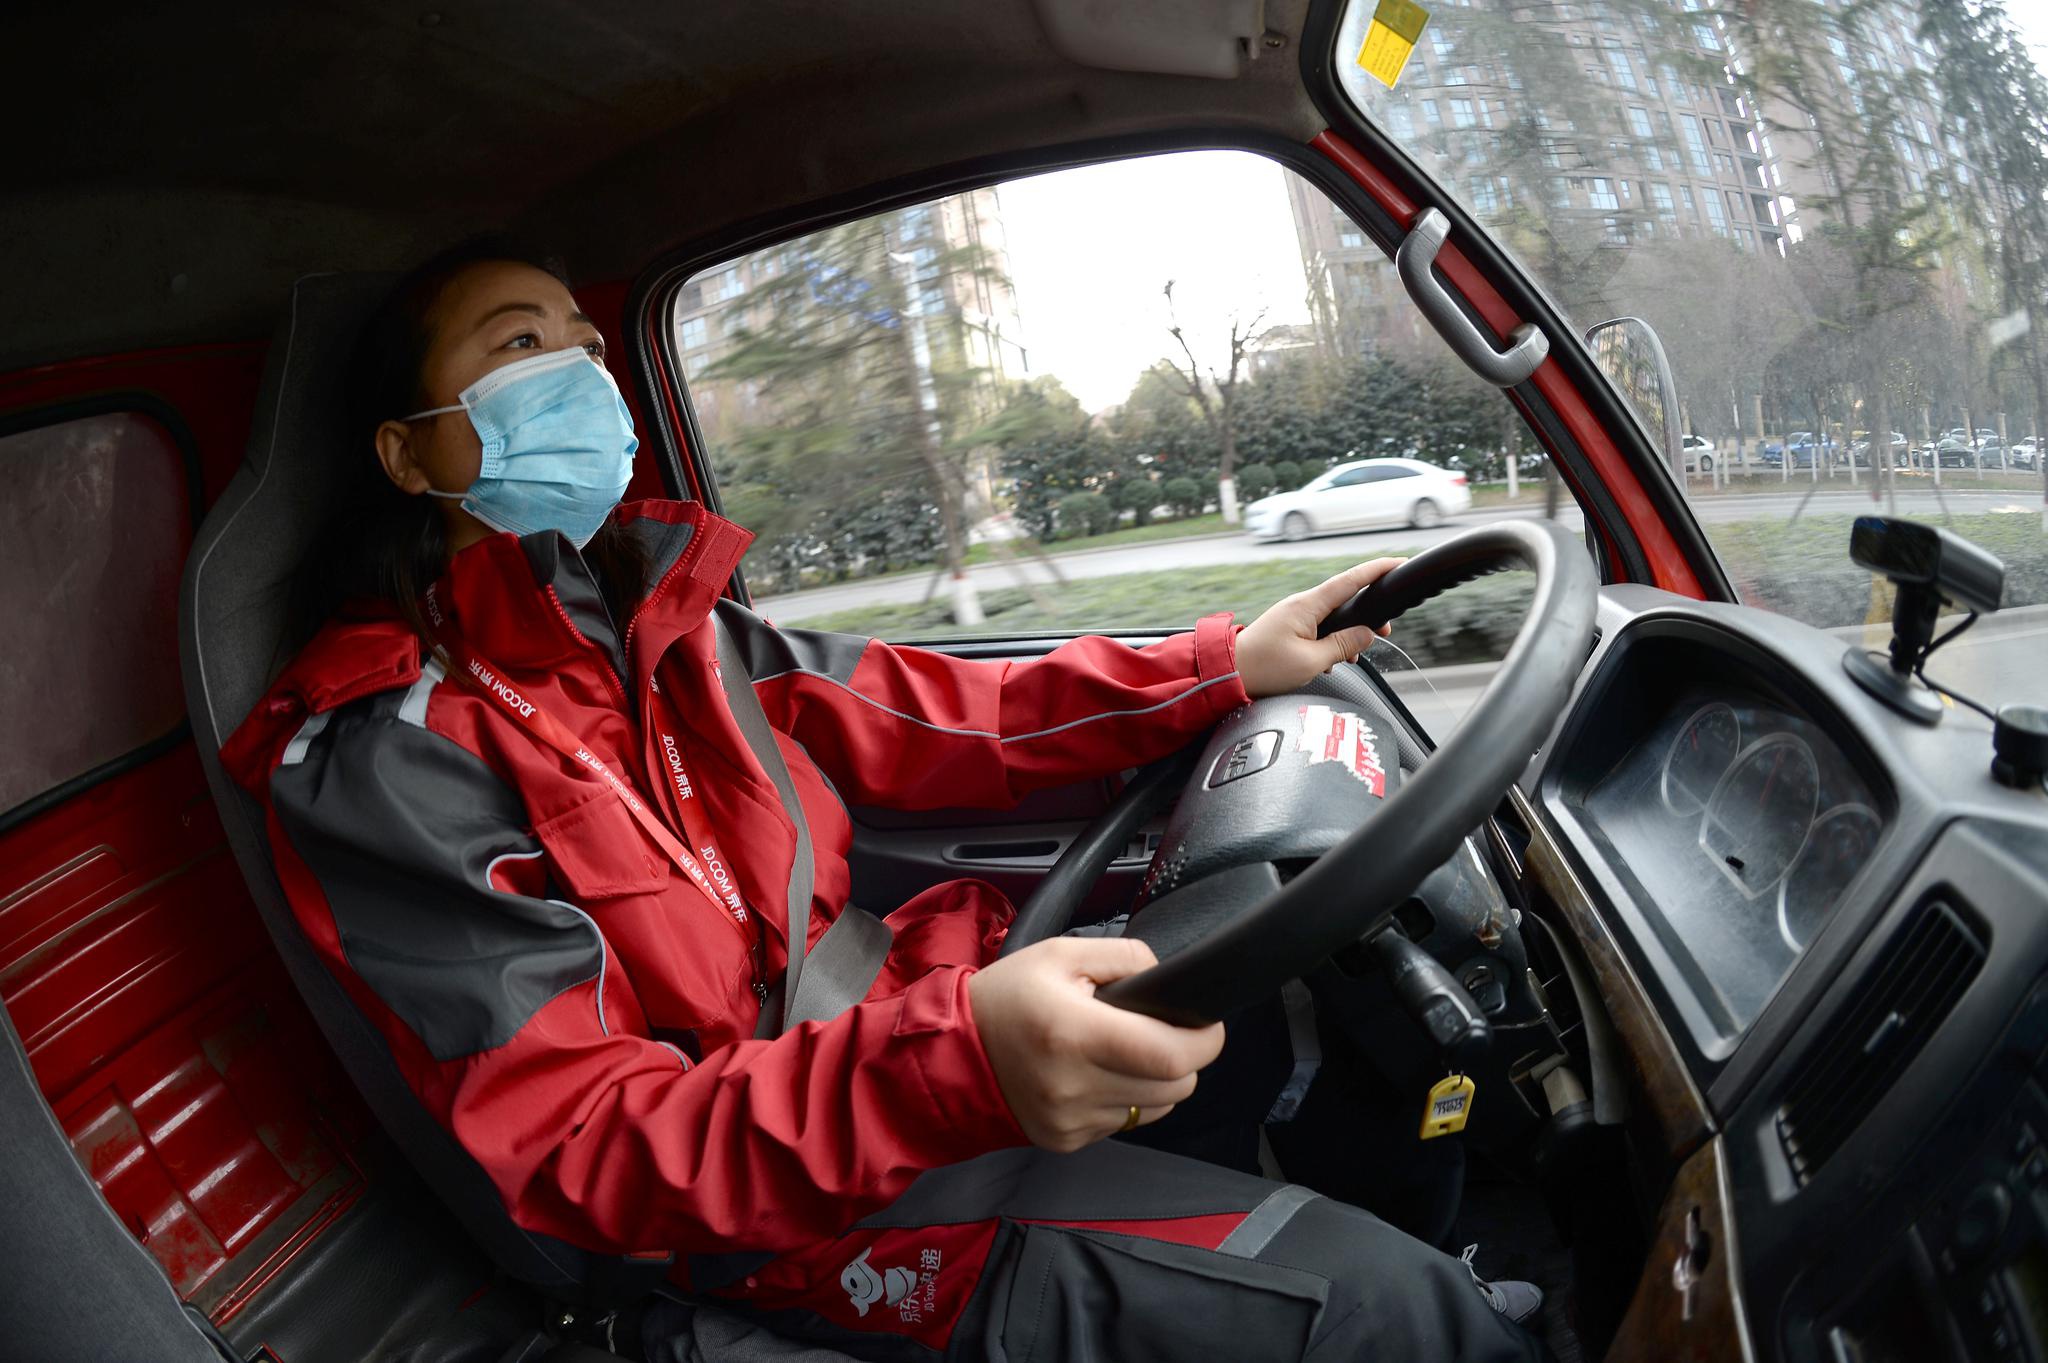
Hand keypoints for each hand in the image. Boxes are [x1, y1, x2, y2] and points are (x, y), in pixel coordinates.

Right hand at [968, 937, 1224, 1152]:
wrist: (952, 1052)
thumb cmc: (1007, 997)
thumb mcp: (1060, 953)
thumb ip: (1124, 957)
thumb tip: (1166, 978)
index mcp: (1075, 1033)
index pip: (1171, 1055)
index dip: (1204, 1040)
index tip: (1206, 1024)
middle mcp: (1075, 1084)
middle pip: (1175, 1086)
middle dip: (1183, 1057)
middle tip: (1162, 1031)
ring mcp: (1071, 1119)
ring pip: (1156, 1108)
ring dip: (1156, 1081)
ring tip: (1125, 1052)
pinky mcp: (1066, 1141)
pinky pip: (1124, 1123)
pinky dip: (1125, 1098)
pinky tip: (1098, 1074)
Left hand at [1235, 557, 1405, 698]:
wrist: (1227, 672)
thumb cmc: (1263, 667)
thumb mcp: (1311, 662)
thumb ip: (1342, 646)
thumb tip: (1367, 634)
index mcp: (1307, 606)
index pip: (1350, 581)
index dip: (1376, 570)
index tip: (1397, 563)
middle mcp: (1301, 605)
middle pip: (1345, 600)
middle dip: (1367, 614)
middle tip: (1384, 631)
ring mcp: (1294, 615)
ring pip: (1333, 617)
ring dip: (1347, 635)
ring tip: (1353, 656)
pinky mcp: (1289, 627)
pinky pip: (1319, 628)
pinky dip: (1330, 642)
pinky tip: (1331, 662)